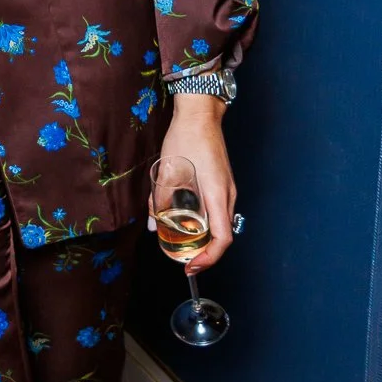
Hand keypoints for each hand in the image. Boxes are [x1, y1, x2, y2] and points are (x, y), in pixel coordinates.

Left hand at [157, 96, 234, 272]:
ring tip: (179, 240)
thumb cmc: (185, 139)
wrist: (200, 114)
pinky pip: (217, 210)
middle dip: (202, 252)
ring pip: (219, 223)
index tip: (190, 266)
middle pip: (221, 235)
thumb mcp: (167, 172)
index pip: (222, 239)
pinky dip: (203, 221)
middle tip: (181, 258)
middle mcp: (227, 195)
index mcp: (217, 194)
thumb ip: (160, 201)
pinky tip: (183, 217)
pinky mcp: (222, 183)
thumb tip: (154, 227)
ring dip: (202, 236)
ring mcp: (227, 189)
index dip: (208, 258)